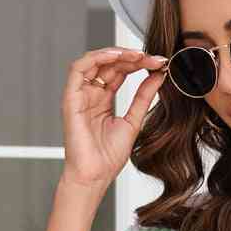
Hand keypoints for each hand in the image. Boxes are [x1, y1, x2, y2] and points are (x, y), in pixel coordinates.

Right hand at [61, 46, 169, 189]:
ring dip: (116, 54)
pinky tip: (116, 56)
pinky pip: (78, 69)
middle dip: (132, 57)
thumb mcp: (133, 121)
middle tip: (153, 58)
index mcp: (103, 100)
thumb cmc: (108, 157)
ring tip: (137, 55)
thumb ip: (143, 97)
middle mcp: (90, 95)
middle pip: (109, 64)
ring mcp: (80, 95)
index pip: (120, 72)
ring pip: (95, 62)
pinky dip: (97, 58)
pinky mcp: (71, 98)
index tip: (159, 63)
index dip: (139, 64)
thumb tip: (158, 77)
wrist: (95, 175)